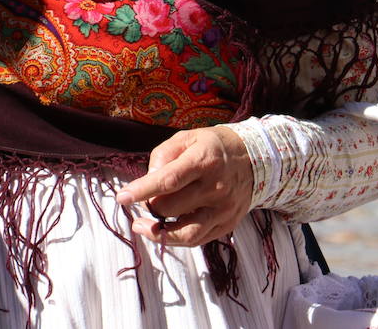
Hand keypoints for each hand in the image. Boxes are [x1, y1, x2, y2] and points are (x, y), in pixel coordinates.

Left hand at [114, 125, 252, 246]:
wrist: (255, 158)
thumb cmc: (213, 146)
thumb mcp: (187, 138)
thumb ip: (163, 155)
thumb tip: (148, 179)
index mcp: (204, 160)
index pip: (168, 180)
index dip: (142, 190)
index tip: (122, 198)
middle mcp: (216, 187)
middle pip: (172, 207)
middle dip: (151, 206)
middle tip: (146, 199)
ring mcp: (223, 209)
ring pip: (185, 234)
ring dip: (158, 233)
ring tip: (142, 226)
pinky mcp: (228, 224)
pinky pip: (198, 240)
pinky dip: (176, 239)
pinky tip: (165, 229)